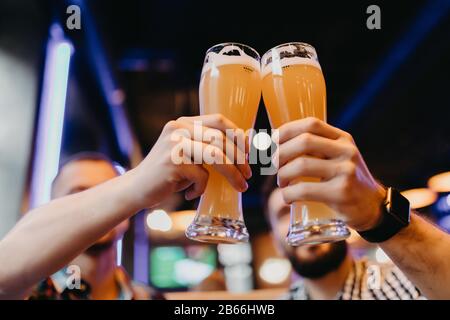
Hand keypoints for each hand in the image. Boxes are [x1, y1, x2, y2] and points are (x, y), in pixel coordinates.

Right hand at [127, 114, 250, 208]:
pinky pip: (201, 175)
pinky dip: (201, 188)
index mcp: (184, 123)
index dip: (238, 136)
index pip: (219, 120)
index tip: (249, 154)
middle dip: (240, 159)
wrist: (136, 189)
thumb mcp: (189, 155)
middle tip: (248, 176)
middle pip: (220, 138)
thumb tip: (247, 143)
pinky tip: (190, 194)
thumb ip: (208, 148)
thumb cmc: (168, 174)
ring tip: (240, 187)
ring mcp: (174, 145)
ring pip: (215, 155)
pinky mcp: (172, 163)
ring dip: (232, 174)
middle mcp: (178, 129)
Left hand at [273, 117, 385, 230]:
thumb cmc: (345, 180)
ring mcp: (346, 171)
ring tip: (282, 183)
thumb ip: (316, 148)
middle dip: (280, 153)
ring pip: (301, 165)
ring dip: (282, 174)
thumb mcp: (337, 157)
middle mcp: (346, 151)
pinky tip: (288, 197)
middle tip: (273, 166)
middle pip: (303, 142)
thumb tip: (274, 143)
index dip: (286, 131)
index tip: (271, 143)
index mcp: (343, 138)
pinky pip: (305, 190)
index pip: (311, 124)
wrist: (372, 207)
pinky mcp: (341, 193)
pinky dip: (289, 194)